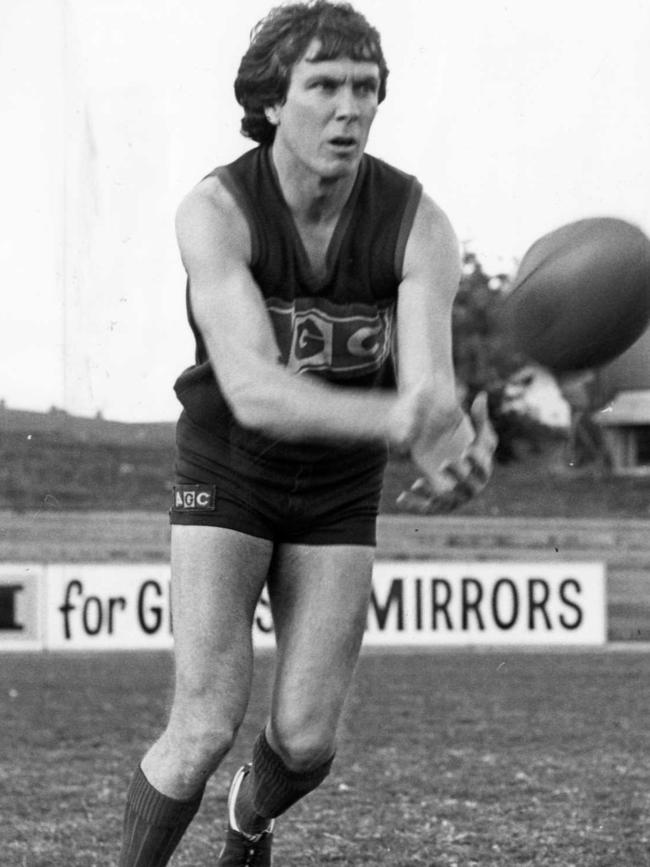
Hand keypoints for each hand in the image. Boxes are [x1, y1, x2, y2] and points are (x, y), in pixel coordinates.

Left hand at [396, 392, 496, 513]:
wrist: (451, 458)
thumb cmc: (467, 442)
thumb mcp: (473, 428)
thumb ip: (478, 415)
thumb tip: (481, 396)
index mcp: (482, 470)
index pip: (483, 468)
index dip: (477, 462)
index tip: (467, 451)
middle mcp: (471, 488)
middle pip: (466, 486)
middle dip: (456, 476)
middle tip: (444, 463)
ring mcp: (455, 499)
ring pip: (444, 501)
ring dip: (431, 493)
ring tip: (418, 484)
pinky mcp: (438, 505)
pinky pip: (426, 508)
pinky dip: (414, 505)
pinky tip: (401, 497)